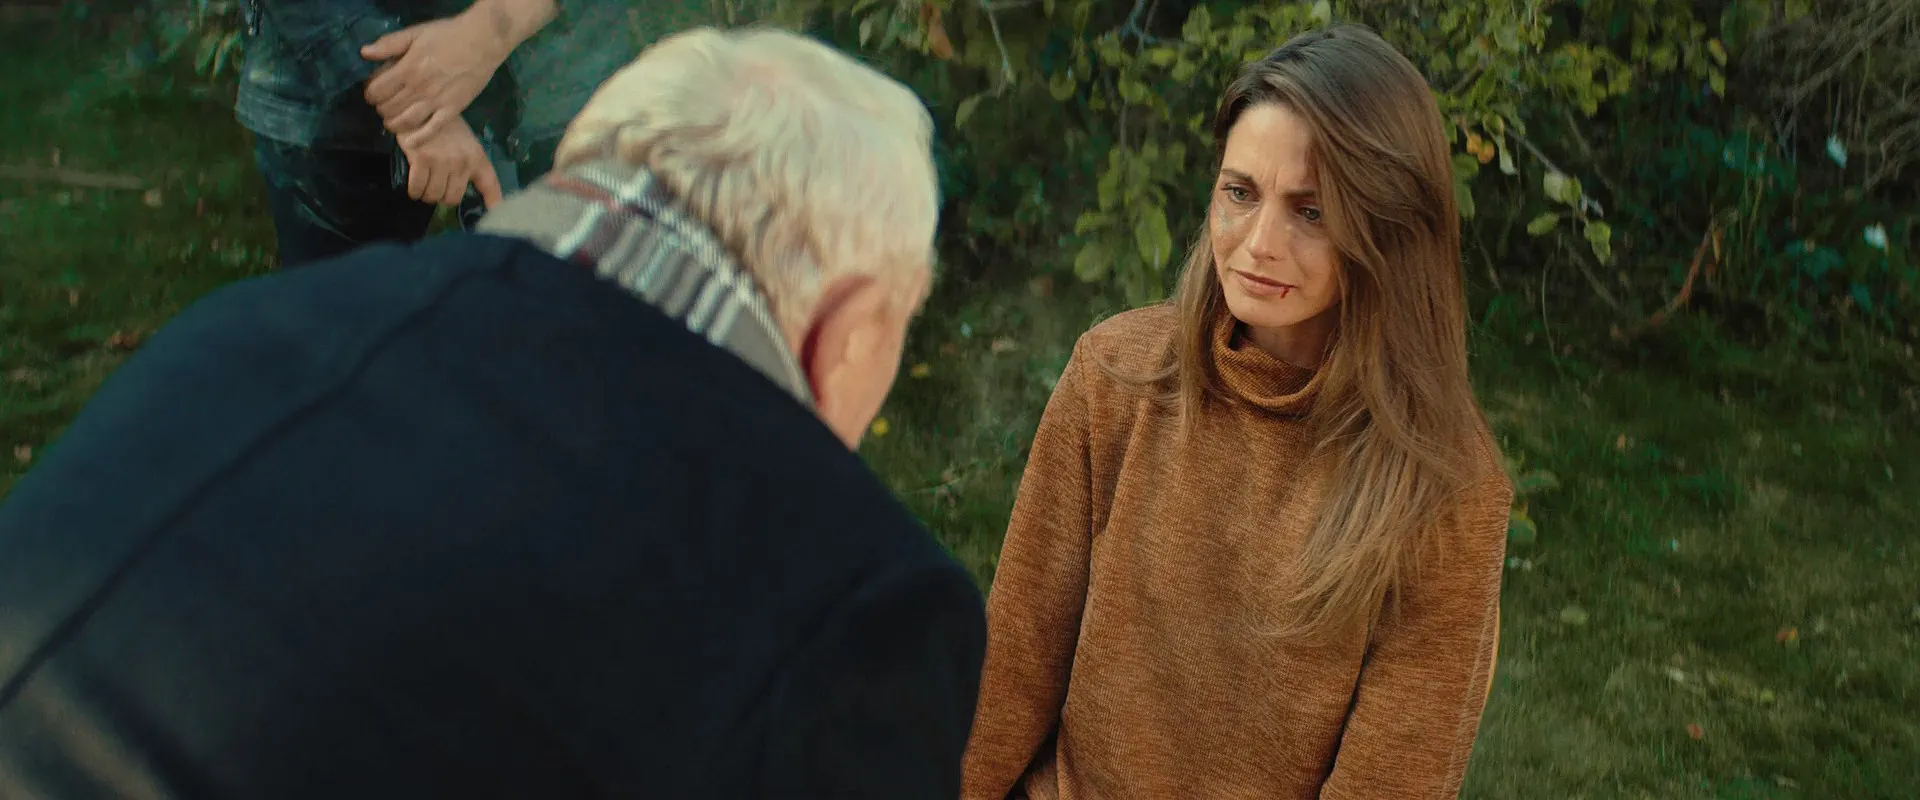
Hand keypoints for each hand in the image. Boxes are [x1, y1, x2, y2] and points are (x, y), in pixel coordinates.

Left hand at [361, 0, 552, 145]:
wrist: (482, 41)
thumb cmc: (448, 34)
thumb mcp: (415, 33)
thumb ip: (389, 44)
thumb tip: (364, 53)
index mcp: (407, 68)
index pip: (377, 91)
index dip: (369, 94)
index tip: (373, 92)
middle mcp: (418, 88)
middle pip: (388, 108)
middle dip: (380, 108)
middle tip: (384, 105)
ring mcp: (436, 101)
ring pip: (405, 121)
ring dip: (393, 124)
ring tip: (392, 120)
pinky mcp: (452, 110)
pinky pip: (432, 129)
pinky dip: (418, 138)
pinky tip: (410, 141)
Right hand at [399, 118, 504, 208]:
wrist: (420, 107)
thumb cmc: (444, 127)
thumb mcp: (466, 143)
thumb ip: (470, 165)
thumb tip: (466, 191)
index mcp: (476, 158)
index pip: (490, 185)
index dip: (495, 204)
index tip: (497, 216)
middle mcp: (462, 162)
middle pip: (452, 198)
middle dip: (441, 197)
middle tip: (436, 187)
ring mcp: (442, 161)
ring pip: (434, 195)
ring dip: (426, 195)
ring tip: (424, 184)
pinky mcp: (422, 159)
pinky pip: (418, 188)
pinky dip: (414, 191)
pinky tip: (414, 187)